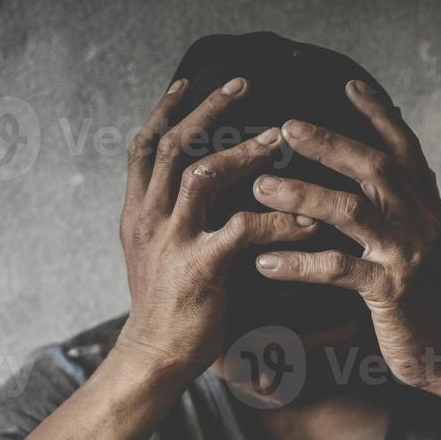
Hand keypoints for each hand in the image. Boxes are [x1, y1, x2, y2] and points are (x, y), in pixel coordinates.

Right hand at [115, 76, 316, 379]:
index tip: (185, 84)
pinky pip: (240, 230)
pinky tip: (304, 218)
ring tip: (278, 137)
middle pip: (171, 146)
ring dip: (242, 152)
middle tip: (243, 83)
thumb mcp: (154, 252)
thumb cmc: (165, 305)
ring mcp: (169, 242)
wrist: (153, 356)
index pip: (143, 147)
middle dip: (207, 110)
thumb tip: (190, 184)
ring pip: (202, 176)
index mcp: (136, 212)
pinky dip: (276, 219)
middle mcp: (147, 219)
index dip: (164, 112)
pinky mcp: (198, 269)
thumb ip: (168, 216)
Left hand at [249, 80, 440, 389]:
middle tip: (286, 126)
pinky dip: (297, 262)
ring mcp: (407, 254)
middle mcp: (421, 220)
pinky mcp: (391, 291)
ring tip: (260, 188)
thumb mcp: (418, 243)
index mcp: (426, 205)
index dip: (379, 113)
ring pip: (351, 211)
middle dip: (328, 142)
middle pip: (373, 167)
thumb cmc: (423, 299)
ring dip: (302, 195)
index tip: (349, 83)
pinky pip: (338, 269)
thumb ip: (401, 206)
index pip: (403, 147)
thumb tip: (384, 168)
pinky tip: (264, 261)